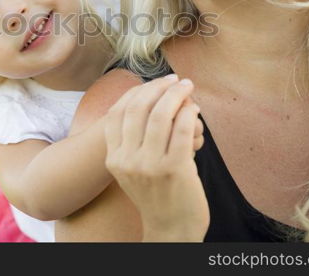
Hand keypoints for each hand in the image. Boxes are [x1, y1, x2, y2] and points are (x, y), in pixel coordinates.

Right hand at [104, 75, 208, 240]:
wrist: (172, 229)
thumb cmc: (157, 194)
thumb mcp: (131, 168)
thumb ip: (131, 140)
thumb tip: (145, 98)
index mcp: (114, 158)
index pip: (117, 112)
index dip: (137, 91)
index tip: (155, 82)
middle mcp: (127, 160)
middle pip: (138, 109)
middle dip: (158, 88)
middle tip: (175, 80)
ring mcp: (150, 165)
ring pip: (160, 115)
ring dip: (176, 95)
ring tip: (187, 88)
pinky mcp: (174, 169)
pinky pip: (181, 129)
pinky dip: (189, 113)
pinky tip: (194, 109)